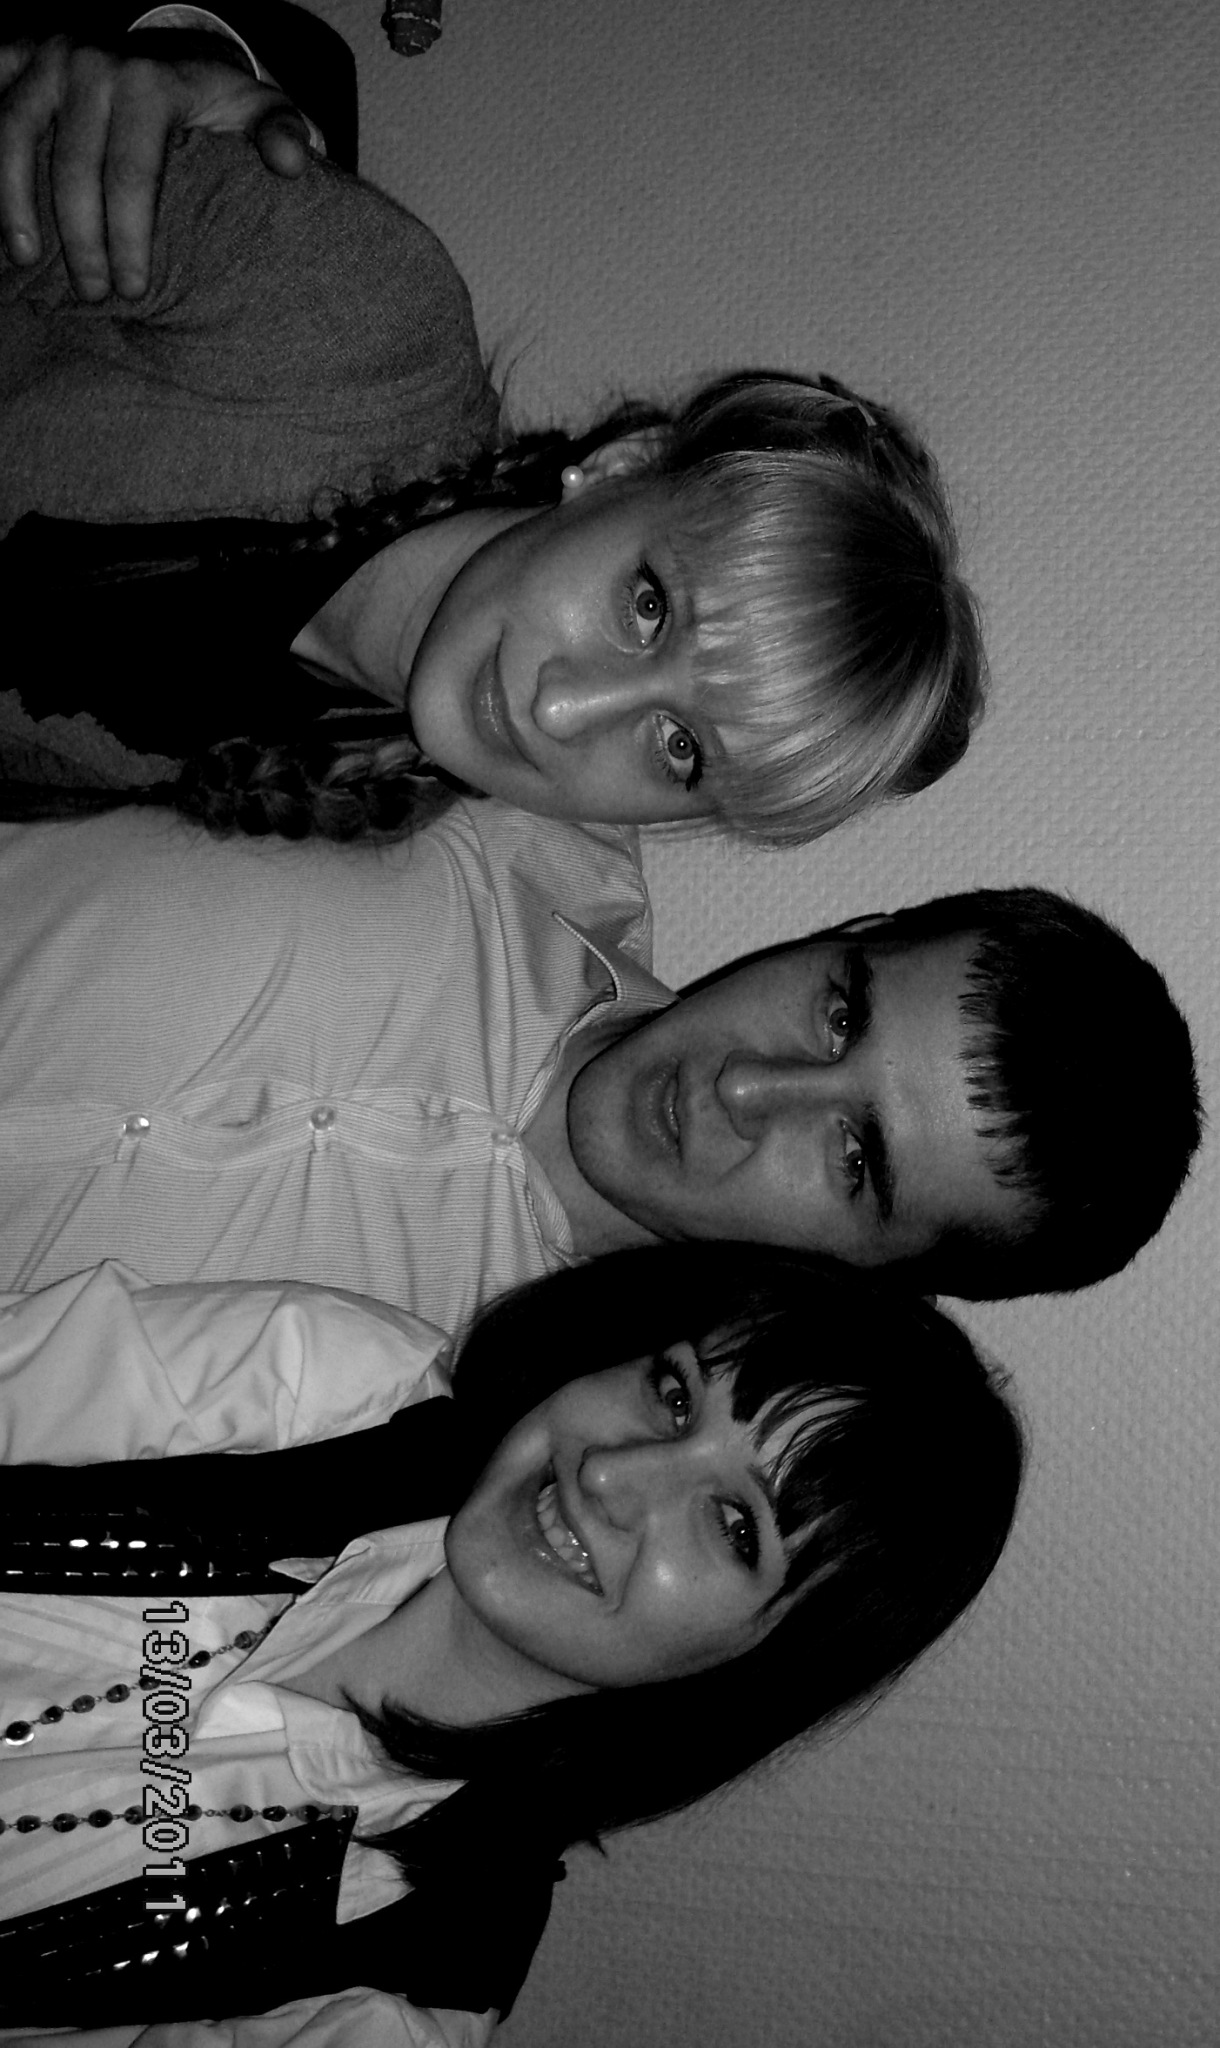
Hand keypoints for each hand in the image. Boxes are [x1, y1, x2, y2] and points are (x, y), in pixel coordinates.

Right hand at [0, 33, 313, 301]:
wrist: (161, 43)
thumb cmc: (210, 94)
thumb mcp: (254, 106)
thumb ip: (282, 131)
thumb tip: (294, 164)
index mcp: (149, 82)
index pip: (131, 174)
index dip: (129, 238)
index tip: (132, 288)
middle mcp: (91, 61)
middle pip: (73, 166)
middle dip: (81, 239)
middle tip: (94, 294)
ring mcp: (47, 56)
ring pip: (14, 132)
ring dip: (12, 200)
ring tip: (25, 259)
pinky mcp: (16, 55)